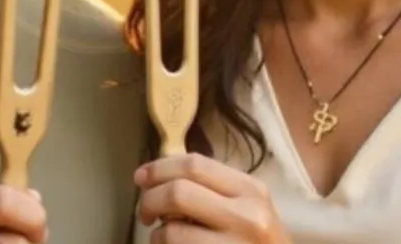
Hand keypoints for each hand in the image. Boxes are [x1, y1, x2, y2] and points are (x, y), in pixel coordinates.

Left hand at [135, 154, 290, 243]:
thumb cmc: (259, 240)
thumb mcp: (248, 207)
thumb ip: (215, 189)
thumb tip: (163, 177)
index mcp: (250, 189)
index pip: (195, 164)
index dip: (160, 168)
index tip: (141, 177)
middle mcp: (247, 215)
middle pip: (179, 192)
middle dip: (151, 199)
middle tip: (145, 211)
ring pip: (173, 231)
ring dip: (157, 234)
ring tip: (161, 237)